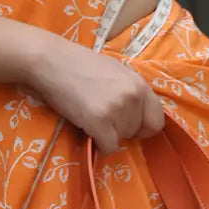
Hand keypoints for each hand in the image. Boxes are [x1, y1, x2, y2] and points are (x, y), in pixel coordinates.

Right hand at [29, 34, 166, 154]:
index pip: (157, 120)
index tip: (129, 126)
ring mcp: (117, 110)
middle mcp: (133, 97)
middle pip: (137, 132)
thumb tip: (136, 115)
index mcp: (140, 84)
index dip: (143, 127)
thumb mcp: (116, 72)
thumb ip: (130, 91)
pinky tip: (87, 128)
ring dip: (106, 134)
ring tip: (89, 115)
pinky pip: (108, 147)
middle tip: (101, 116)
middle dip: (121, 129)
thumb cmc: (80, 64)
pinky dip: (98, 144)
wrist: (51, 61)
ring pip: (120, 139)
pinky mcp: (99, 122)